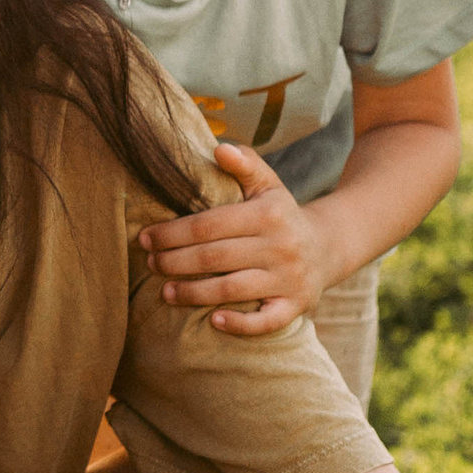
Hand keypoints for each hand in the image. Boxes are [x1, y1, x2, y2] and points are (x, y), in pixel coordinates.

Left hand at [140, 144, 330, 336]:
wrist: (327, 248)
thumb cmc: (282, 215)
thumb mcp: (268, 185)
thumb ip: (245, 164)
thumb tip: (218, 149)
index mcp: (268, 214)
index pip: (208, 224)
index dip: (172, 232)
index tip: (145, 238)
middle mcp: (280, 246)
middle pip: (214, 257)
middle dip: (175, 262)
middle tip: (151, 264)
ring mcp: (289, 278)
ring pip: (231, 289)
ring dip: (192, 293)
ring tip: (165, 292)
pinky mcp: (296, 306)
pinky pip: (266, 322)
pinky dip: (240, 324)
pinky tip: (213, 320)